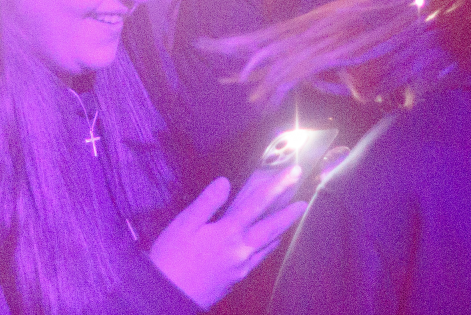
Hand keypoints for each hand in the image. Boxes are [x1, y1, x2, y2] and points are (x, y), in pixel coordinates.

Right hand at [149, 168, 308, 309]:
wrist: (166, 297)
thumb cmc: (170, 258)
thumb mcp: (183, 225)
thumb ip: (207, 203)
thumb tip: (225, 182)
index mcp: (228, 232)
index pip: (258, 203)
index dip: (278, 185)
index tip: (293, 172)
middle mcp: (240, 249)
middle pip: (272, 228)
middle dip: (289, 213)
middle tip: (305, 202)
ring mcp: (240, 267)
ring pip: (268, 245)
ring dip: (281, 230)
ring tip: (289, 219)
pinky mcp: (235, 279)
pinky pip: (258, 259)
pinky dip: (267, 247)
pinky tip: (266, 244)